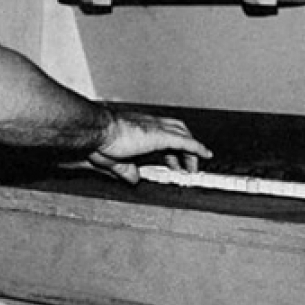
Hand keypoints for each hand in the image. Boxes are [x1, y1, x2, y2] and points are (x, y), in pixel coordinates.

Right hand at [87, 109, 211, 183]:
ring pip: (184, 136)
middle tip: (186, 167)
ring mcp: (157, 129)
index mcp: (139, 129)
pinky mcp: (162, 136)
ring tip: (195, 167)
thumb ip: (125, 170)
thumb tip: (134, 179)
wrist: (98, 131)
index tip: (173, 162)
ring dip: (192, 151)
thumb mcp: (113, 161)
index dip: (170, 150)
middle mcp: (150, 125)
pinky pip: (186, 142)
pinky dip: (197, 148)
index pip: (162, 136)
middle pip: (176, 132)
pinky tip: (205, 154)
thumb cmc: (100, 141)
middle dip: (183, 149)